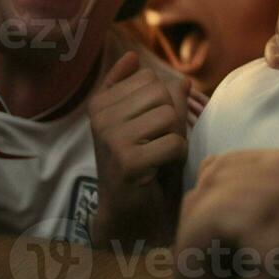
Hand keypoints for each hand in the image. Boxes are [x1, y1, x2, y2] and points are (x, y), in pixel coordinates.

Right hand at [88, 51, 189, 246]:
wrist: (129, 212)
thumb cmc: (141, 163)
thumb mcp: (145, 122)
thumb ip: (150, 94)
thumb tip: (158, 66)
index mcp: (100, 103)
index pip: (149, 77)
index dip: (161, 101)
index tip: (147, 127)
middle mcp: (100, 117)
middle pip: (161, 93)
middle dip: (171, 118)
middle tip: (157, 143)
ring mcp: (111, 138)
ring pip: (170, 116)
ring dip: (175, 137)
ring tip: (158, 155)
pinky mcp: (127, 161)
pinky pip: (174, 142)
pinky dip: (178, 156)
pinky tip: (160, 169)